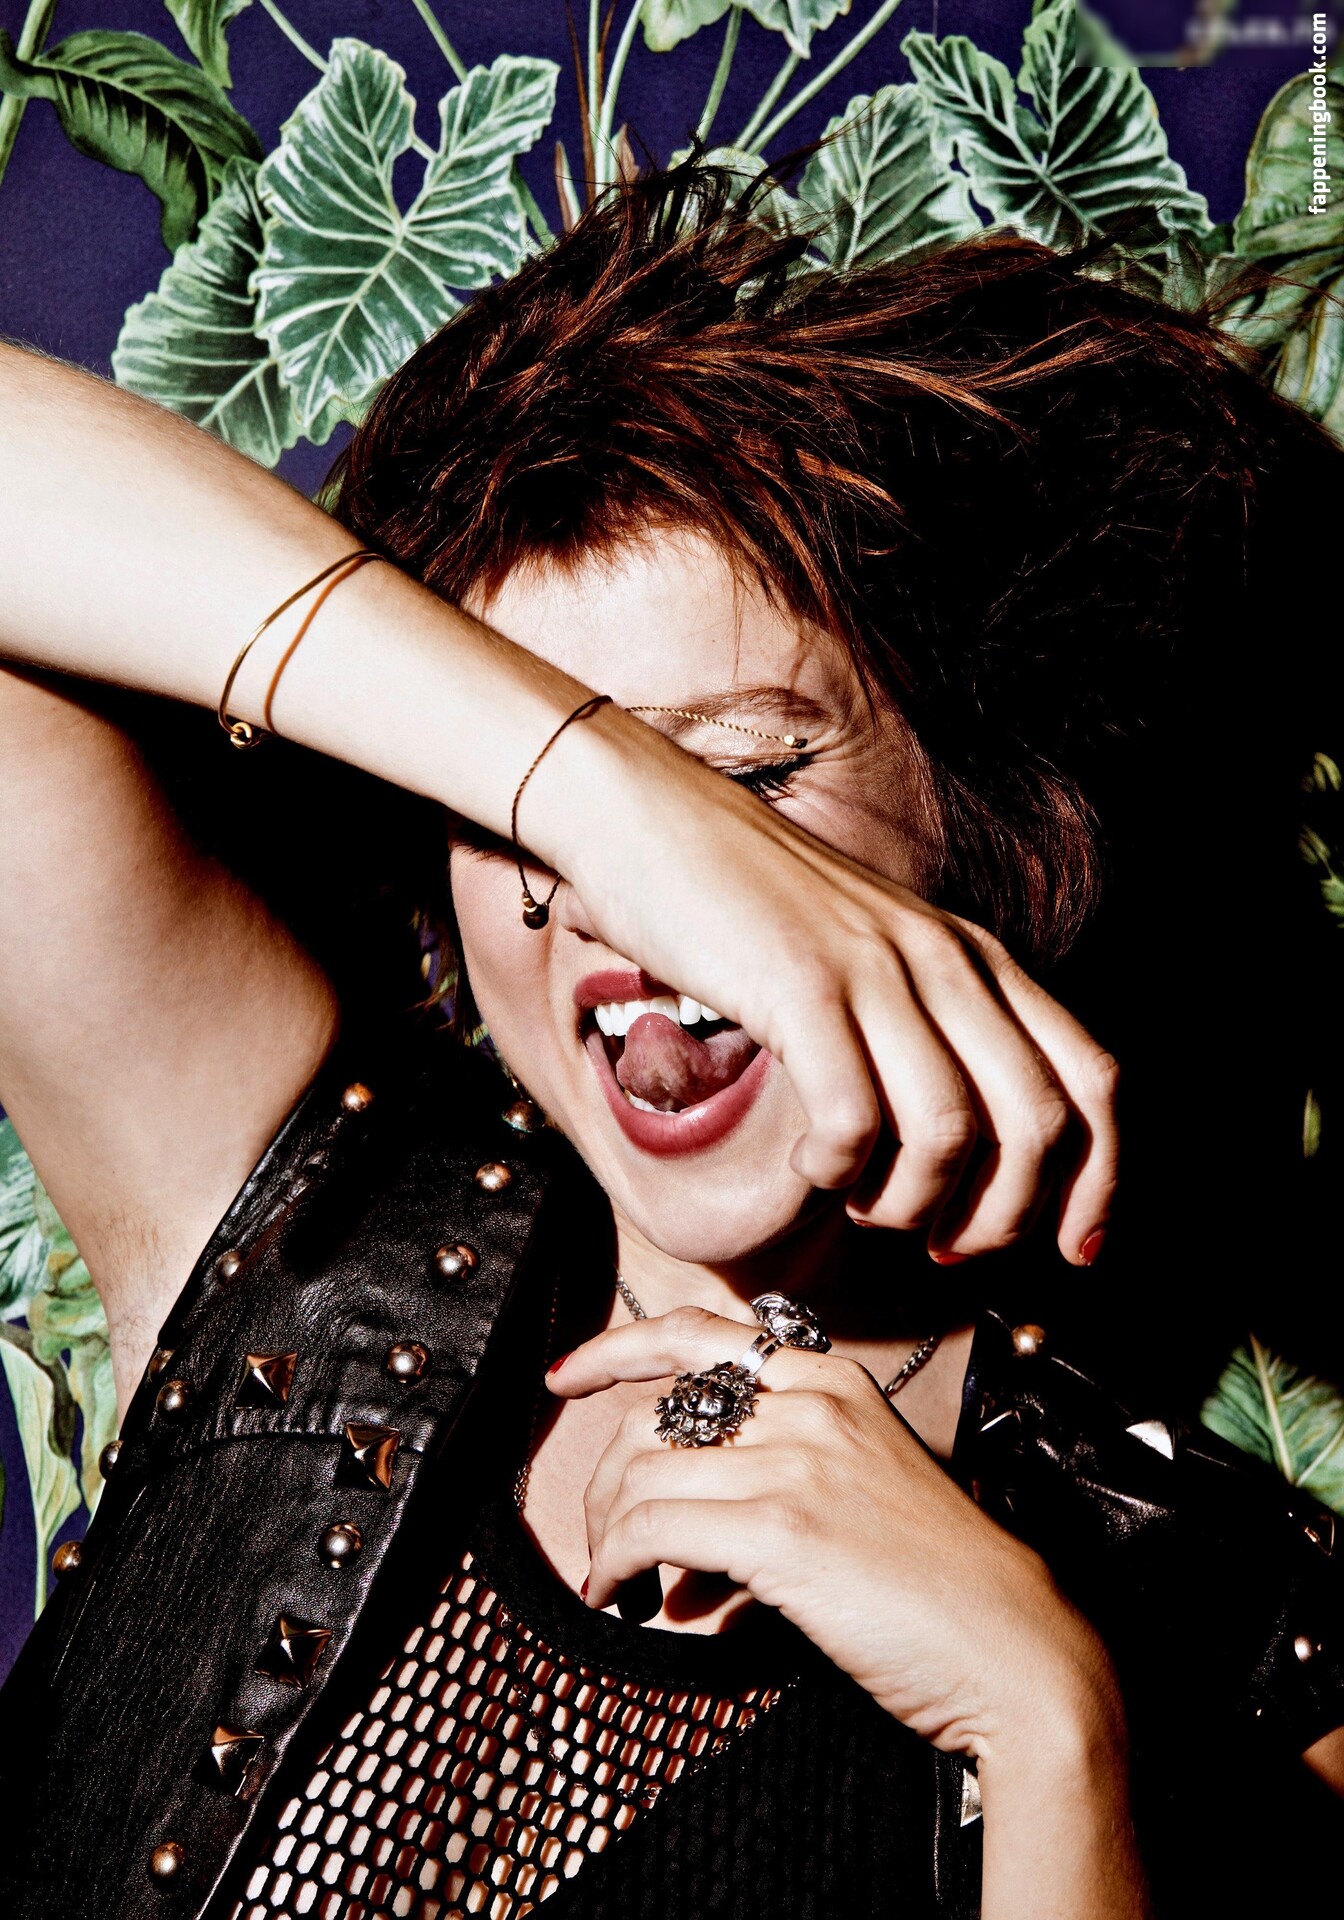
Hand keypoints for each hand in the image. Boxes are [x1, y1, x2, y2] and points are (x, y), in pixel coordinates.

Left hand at [549, 1305, 1117, 1758]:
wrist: (1017, 1646)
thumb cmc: (943, 1584)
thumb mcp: (866, 1490)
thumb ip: (778, 1482)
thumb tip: (680, 1538)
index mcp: (832, 1384)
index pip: (700, 1333)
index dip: (618, 1346)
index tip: (567, 1374)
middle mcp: (810, 1406)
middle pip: (654, 1414)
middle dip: (605, 1479)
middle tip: (601, 1536)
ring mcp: (796, 1463)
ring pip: (642, 1473)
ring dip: (607, 1532)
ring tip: (614, 1577)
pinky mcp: (781, 1530)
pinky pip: (652, 1528)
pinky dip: (616, 1564)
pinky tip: (620, 1596)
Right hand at [559, 718, 1117, 1262]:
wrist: (651, 817)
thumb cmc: (749, 904)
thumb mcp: (870, 956)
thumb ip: (927, 1025)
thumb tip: (970, 1147)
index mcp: (975, 955)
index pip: (1093, 1079)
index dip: (1101, 1180)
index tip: (1074, 1249)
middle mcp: (945, 960)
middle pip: (1040, 1123)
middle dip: (1004, 1217)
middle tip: (944, 1245)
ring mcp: (876, 971)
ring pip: (952, 1134)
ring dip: (911, 1203)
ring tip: (862, 1204)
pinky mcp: (802, 988)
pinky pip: (855, 1121)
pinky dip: (839, 1174)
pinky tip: (811, 1169)